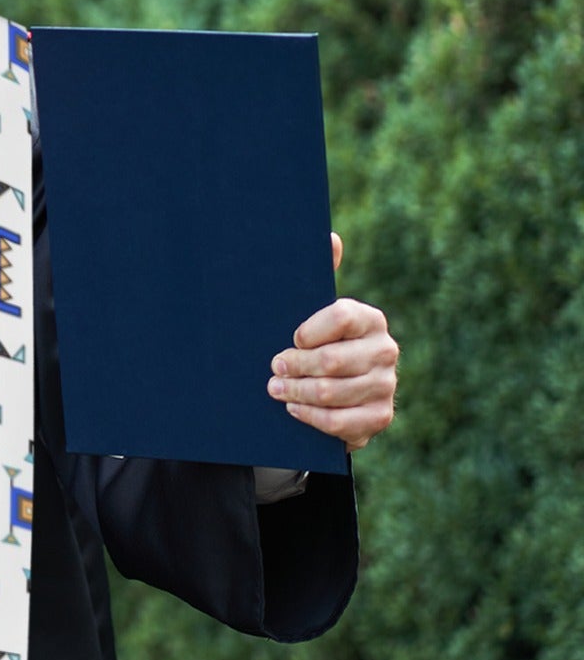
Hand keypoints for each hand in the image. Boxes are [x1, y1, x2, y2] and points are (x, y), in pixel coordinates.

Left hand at [267, 233, 397, 451]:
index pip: (340, 316)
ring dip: (296, 392)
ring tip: (275, 389)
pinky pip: (340, 422)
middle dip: (294, 366)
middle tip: (273, 368)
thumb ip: (320, 275)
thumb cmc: (316, 344)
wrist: (334, 392)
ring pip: (332, 392)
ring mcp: (385, 386)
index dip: (308, 330)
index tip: (290, 338)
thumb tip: (331, 237)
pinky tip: (294, 409)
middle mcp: (385, 350)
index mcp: (370, 319)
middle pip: (332, 360)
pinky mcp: (379, 417)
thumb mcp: (312, 311)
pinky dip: (311, 416)